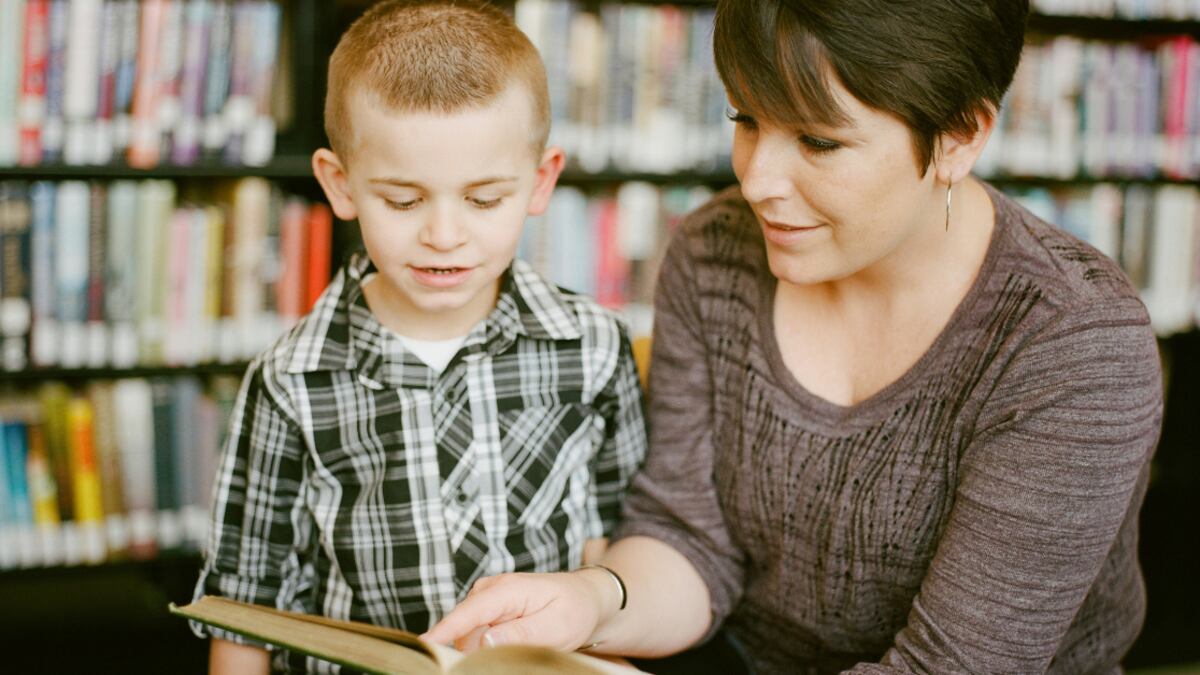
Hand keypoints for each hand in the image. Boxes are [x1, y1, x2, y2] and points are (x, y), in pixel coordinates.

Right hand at [421, 569, 618, 652]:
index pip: (467, 613)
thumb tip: (484, 642)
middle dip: (460, 651)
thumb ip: (520, 634)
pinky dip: (480, 649)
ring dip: (474, 653)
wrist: (586, 597)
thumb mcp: (555, 626)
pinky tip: (499, 655)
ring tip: (511, 655)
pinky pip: (474, 635)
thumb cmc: (574, 610)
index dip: (442, 632)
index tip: (421, 647)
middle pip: (461, 627)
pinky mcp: (487, 612)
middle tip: (479, 668)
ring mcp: (486, 600)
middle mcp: (489, 591)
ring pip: (466, 634)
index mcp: (506, 590)